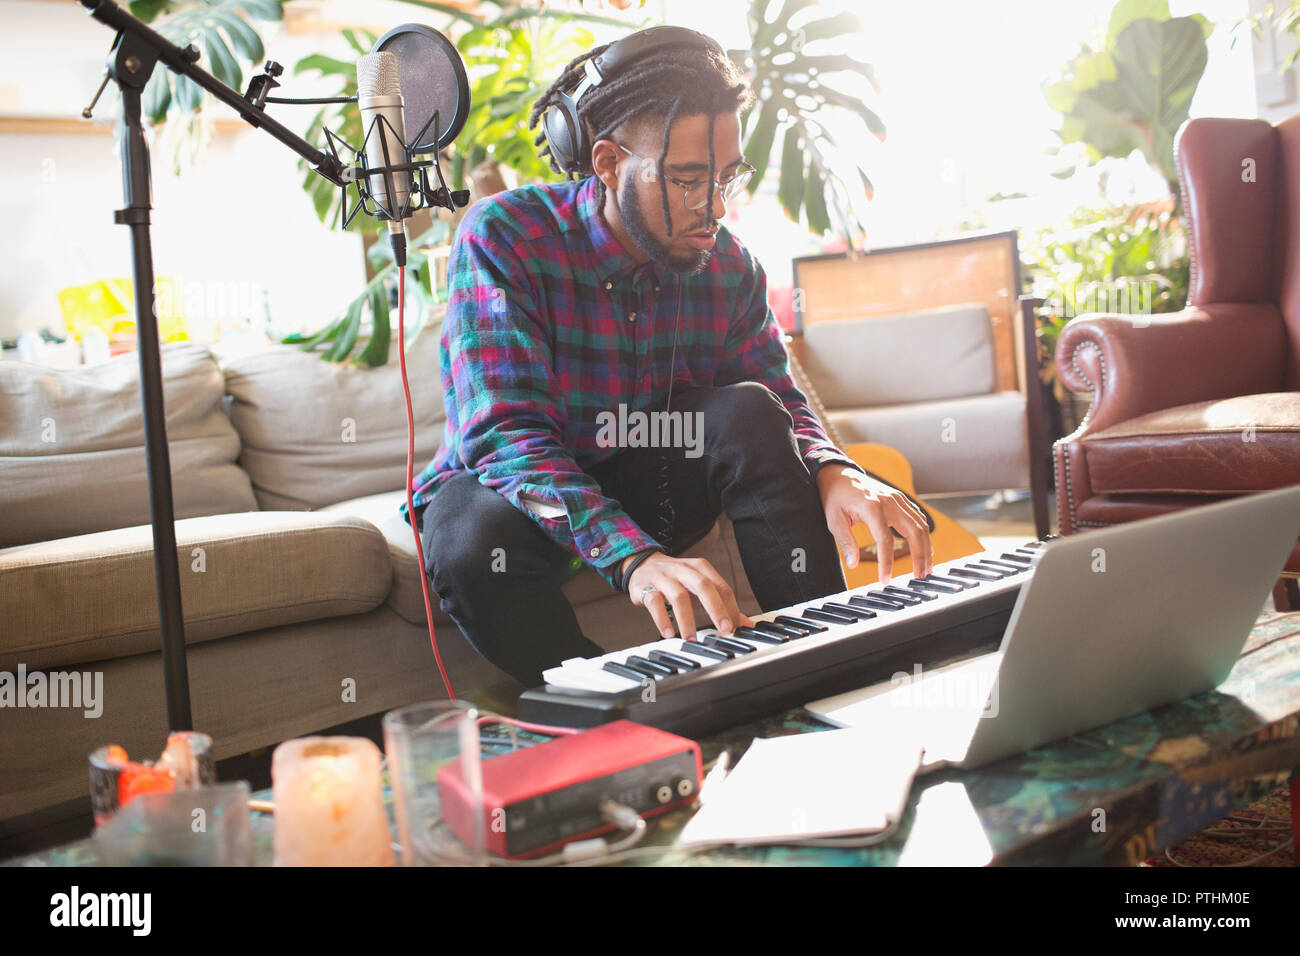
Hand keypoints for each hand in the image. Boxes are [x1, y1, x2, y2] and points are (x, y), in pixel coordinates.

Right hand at [622, 551, 753, 640]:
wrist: (641, 564)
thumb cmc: (675, 578)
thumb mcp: (699, 587)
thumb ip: (722, 603)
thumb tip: (745, 624)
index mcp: (700, 568)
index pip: (721, 587)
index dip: (730, 607)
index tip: (736, 628)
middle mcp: (684, 570)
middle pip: (703, 586)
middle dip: (716, 608)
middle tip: (724, 629)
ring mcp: (664, 578)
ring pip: (678, 596)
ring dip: (687, 620)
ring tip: (692, 639)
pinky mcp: (646, 587)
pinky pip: (654, 603)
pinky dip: (662, 619)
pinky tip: (668, 633)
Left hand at [816, 465, 933, 584]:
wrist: (839, 474)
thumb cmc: (835, 497)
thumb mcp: (834, 520)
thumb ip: (846, 542)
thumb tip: (852, 564)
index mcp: (871, 507)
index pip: (885, 540)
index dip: (886, 562)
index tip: (885, 579)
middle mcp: (889, 501)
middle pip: (914, 532)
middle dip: (919, 557)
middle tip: (919, 577)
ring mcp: (898, 498)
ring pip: (921, 525)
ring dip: (926, 548)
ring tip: (926, 569)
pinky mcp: (900, 498)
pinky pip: (918, 517)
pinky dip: (925, 534)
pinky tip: (926, 549)